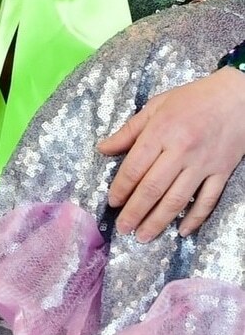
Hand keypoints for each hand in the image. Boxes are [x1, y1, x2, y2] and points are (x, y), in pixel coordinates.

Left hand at [98, 68, 244, 239]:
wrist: (236, 98)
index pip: (135, 167)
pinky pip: (207, 201)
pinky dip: (195, 218)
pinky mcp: (222, 173)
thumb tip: (102, 149)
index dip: (121, 188)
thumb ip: (129, 131)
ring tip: (144, 236)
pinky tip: (182, 231)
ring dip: (159, 221)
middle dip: (135, 211)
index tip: (112, 202)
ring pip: (178, 200)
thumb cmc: (191, 99)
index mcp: (160, 132)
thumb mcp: (155, 106)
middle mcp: (180, 151)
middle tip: (123, 228)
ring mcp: (203, 165)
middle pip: (153, 188)